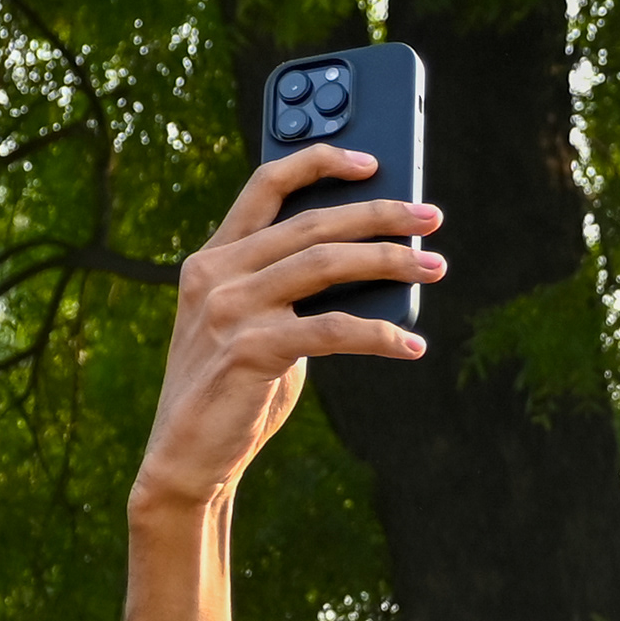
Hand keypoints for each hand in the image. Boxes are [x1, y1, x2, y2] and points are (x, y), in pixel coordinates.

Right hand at [135, 152, 439, 513]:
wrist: (185, 458)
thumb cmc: (232, 392)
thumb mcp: (256, 327)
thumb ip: (293, 292)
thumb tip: (372, 268)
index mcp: (214, 258)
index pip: (267, 185)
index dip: (320, 162)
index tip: (372, 161)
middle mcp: (216, 273)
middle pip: (312, 223)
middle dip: (380, 213)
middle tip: (431, 215)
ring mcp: (229, 309)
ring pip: (326, 265)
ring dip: (390, 262)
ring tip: (434, 267)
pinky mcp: (248, 350)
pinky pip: (331, 331)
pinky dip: (379, 335)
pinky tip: (410, 344)